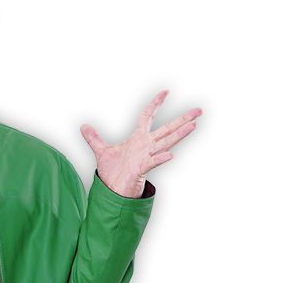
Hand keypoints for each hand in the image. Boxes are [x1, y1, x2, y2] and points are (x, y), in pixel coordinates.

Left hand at [79, 90, 202, 198]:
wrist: (113, 190)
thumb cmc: (113, 172)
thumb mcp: (101, 151)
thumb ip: (94, 138)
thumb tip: (83, 126)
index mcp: (138, 139)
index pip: (148, 116)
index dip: (156, 104)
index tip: (166, 92)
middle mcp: (146, 146)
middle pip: (167, 129)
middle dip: (183, 119)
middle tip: (199, 110)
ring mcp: (146, 157)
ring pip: (166, 143)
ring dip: (179, 135)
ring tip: (193, 125)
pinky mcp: (142, 169)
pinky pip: (153, 163)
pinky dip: (161, 159)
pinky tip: (170, 156)